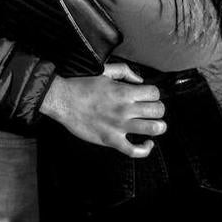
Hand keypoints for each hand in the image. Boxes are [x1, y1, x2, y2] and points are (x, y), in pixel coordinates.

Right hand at [39, 62, 165, 157]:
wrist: (62, 100)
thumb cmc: (81, 85)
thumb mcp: (103, 71)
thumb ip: (124, 71)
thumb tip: (139, 79)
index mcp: (124, 91)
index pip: (154, 93)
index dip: (154, 94)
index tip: (149, 97)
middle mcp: (125, 109)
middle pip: (158, 111)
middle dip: (158, 109)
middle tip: (152, 110)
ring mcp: (119, 126)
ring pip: (153, 129)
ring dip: (158, 127)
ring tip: (154, 125)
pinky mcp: (111, 140)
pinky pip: (134, 150)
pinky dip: (145, 149)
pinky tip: (147, 143)